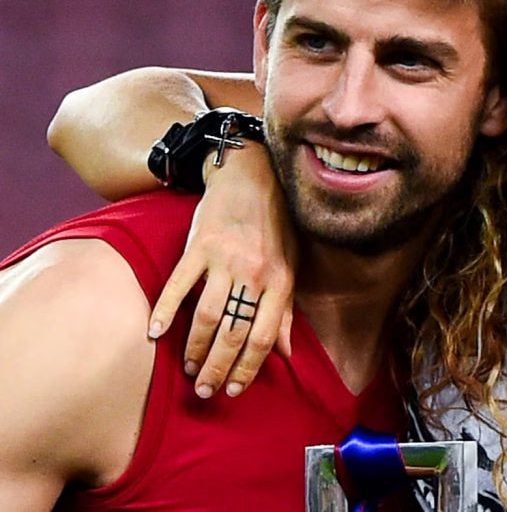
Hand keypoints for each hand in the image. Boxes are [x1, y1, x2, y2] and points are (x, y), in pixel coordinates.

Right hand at [147, 143, 296, 397]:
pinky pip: (179, 285)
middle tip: (204, 390)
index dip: (248, 368)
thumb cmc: (275, 226)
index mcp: (280, 281)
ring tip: (186, 370)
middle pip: (234, 332)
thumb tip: (287, 353)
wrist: (252, 178)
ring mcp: (226, 260)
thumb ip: (286, 310)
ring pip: (209, 316)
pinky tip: (155, 333)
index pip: (264, 337)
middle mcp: (255, 273)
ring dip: (194, 348)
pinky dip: (166, 311)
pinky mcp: (199, 246)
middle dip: (217, 367)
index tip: (233, 390)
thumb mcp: (291, 265)